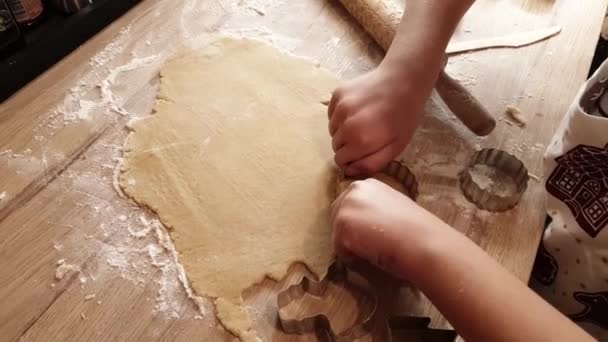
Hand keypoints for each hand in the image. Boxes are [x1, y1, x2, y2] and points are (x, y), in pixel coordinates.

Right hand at [327, 64, 430, 176]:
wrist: (403, 80)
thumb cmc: (404, 116)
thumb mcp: (396, 146)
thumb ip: (372, 163)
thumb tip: (349, 172)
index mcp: (359, 141)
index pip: (340, 160)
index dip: (351, 160)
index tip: (363, 153)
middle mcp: (344, 125)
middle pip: (336, 145)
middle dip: (347, 146)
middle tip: (366, 136)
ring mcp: (339, 107)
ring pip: (332, 130)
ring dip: (343, 130)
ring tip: (362, 122)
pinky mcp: (337, 94)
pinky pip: (331, 114)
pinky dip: (340, 116)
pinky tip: (357, 110)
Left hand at [330, 178, 445, 278]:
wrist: (424, 243)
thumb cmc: (417, 231)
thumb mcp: (393, 209)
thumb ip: (374, 211)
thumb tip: (362, 227)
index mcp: (367, 185)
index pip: (348, 208)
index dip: (358, 226)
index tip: (375, 235)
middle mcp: (354, 190)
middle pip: (337, 220)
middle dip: (350, 235)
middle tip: (375, 246)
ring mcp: (346, 206)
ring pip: (338, 236)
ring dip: (353, 248)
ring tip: (378, 249)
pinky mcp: (342, 225)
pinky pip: (340, 251)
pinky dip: (354, 259)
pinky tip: (374, 255)